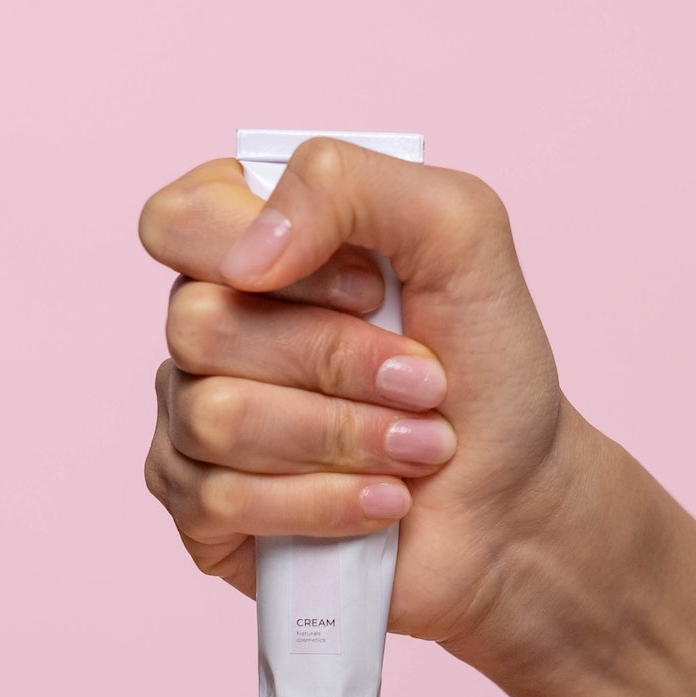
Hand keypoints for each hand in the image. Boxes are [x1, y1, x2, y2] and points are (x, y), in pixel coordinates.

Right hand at [139, 142, 625, 662]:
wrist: (517, 494)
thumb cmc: (484, 363)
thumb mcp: (457, 231)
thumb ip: (349, 183)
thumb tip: (250, 257)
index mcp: (249, 244)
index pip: (178, 220)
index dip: (269, 255)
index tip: (371, 288)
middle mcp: (207, 328)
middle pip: (200, 324)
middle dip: (337, 358)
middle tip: (423, 382)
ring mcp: (193, 422)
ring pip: (215, 416)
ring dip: (345, 435)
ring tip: (418, 447)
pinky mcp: (203, 512)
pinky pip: (223, 502)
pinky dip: (326, 501)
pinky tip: (383, 501)